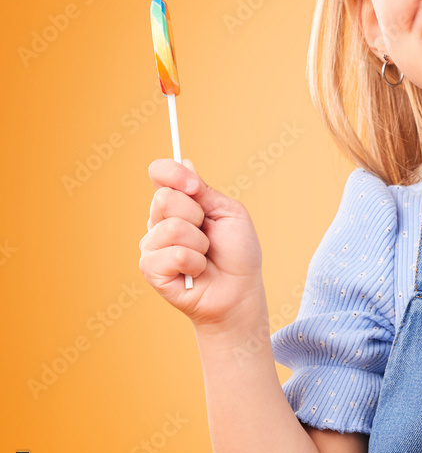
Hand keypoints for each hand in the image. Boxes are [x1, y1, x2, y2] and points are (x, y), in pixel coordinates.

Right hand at [139, 158, 265, 329]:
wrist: (240, 291)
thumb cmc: (237, 253)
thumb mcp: (228, 213)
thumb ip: (204, 190)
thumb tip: (184, 161)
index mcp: (179, 203)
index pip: (160, 173)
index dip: (173, 174)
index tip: (194, 187)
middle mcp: (160, 221)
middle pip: (164, 198)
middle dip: (197, 215)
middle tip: (208, 234)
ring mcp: (152, 245)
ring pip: (171, 228)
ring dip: (199, 243)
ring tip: (204, 256)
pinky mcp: (150, 269)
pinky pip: (173, 254)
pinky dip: (195, 263)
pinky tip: (197, 271)